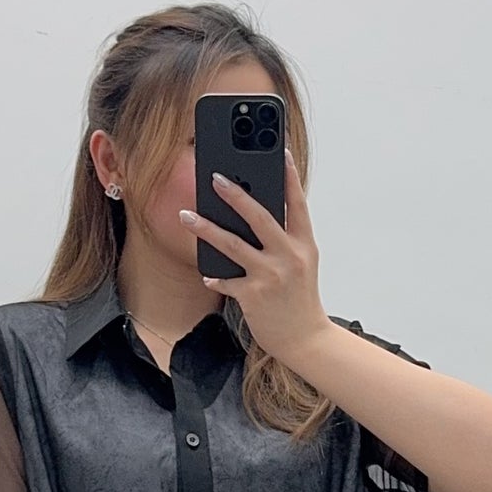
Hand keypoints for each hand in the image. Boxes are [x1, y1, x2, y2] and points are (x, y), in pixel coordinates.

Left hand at [179, 148, 331, 371]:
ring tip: (185, 216)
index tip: (280, 152)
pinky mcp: (253, 295)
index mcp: (304, 244)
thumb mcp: (302, 264)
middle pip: (259, 216)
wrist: (306, 340)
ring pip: (232, 244)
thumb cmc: (301, 300)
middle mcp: (289, 255)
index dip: (289, 176)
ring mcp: (271, 275)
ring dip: (205, 228)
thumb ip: (284, 240)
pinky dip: (215, 276)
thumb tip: (254, 216)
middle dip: (235, 194)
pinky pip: (226, 279)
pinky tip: (208, 273)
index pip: (297, 202)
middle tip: (214, 178)